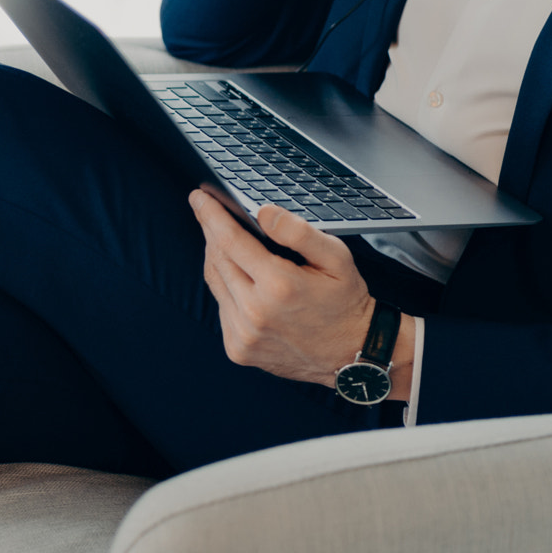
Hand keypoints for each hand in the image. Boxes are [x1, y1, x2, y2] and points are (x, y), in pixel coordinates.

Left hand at [190, 189, 384, 388]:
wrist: (352, 354)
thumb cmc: (345, 302)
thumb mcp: (336, 257)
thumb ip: (298, 232)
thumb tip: (263, 212)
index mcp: (279, 286)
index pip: (229, 240)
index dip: (211, 215)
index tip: (199, 197)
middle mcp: (255, 313)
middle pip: (217, 258)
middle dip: (211, 231)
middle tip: (209, 212)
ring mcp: (244, 334)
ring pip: (214, 282)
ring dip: (215, 257)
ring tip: (222, 239)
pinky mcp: (238, 349)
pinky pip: (221, 307)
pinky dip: (225, 287)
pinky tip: (238, 277)